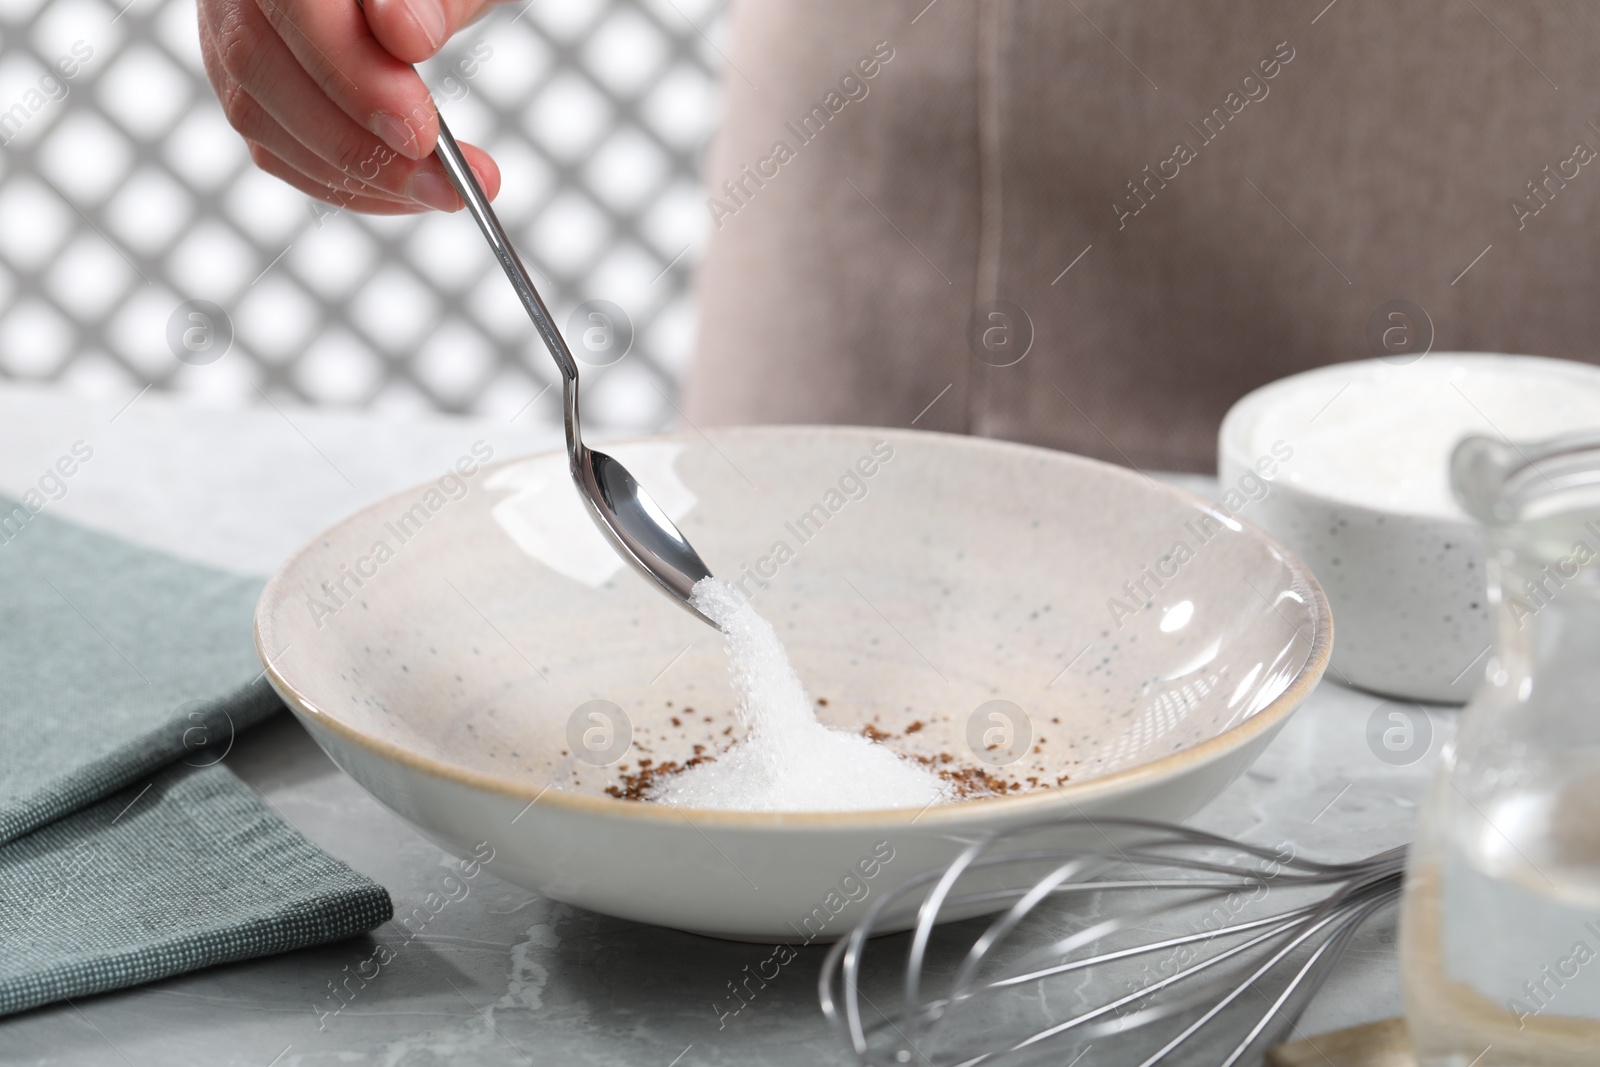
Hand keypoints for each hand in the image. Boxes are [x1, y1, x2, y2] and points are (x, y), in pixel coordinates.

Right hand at [199, 0, 503, 213]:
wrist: (409, 4)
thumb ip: (432, 0)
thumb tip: (406, 34)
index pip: (295, 5)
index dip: (353, 74)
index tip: (421, 131)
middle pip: (259, 63)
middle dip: (358, 141)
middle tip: (442, 179)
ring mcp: (227, 32)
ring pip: (257, 115)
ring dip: (356, 173)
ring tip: (442, 190)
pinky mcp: (246, 87)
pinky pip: (273, 147)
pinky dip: (342, 181)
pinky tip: (406, 191)